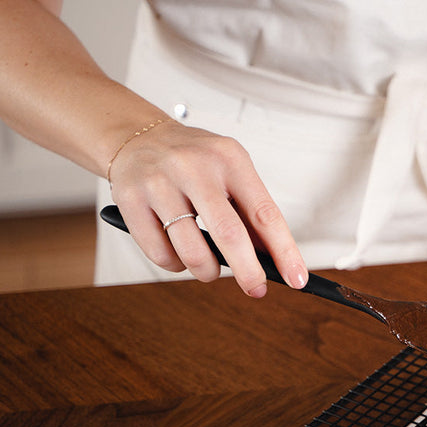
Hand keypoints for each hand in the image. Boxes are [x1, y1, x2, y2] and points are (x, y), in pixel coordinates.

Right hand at [107, 119, 308, 297]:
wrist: (137, 137)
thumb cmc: (194, 161)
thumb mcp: (230, 172)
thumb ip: (250, 211)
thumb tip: (273, 260)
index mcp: (229, 159)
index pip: (264, 213)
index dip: (284, 251)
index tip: (297, 278)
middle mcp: (194, 167)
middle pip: (229, 234)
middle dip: (248, 272)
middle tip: (256, 288)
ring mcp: (159, 183)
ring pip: (192, 252)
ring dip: (207, 271)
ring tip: (208, 266)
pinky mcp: (130, 201)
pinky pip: (160, 255)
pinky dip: (176, 265)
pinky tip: (178, 252)